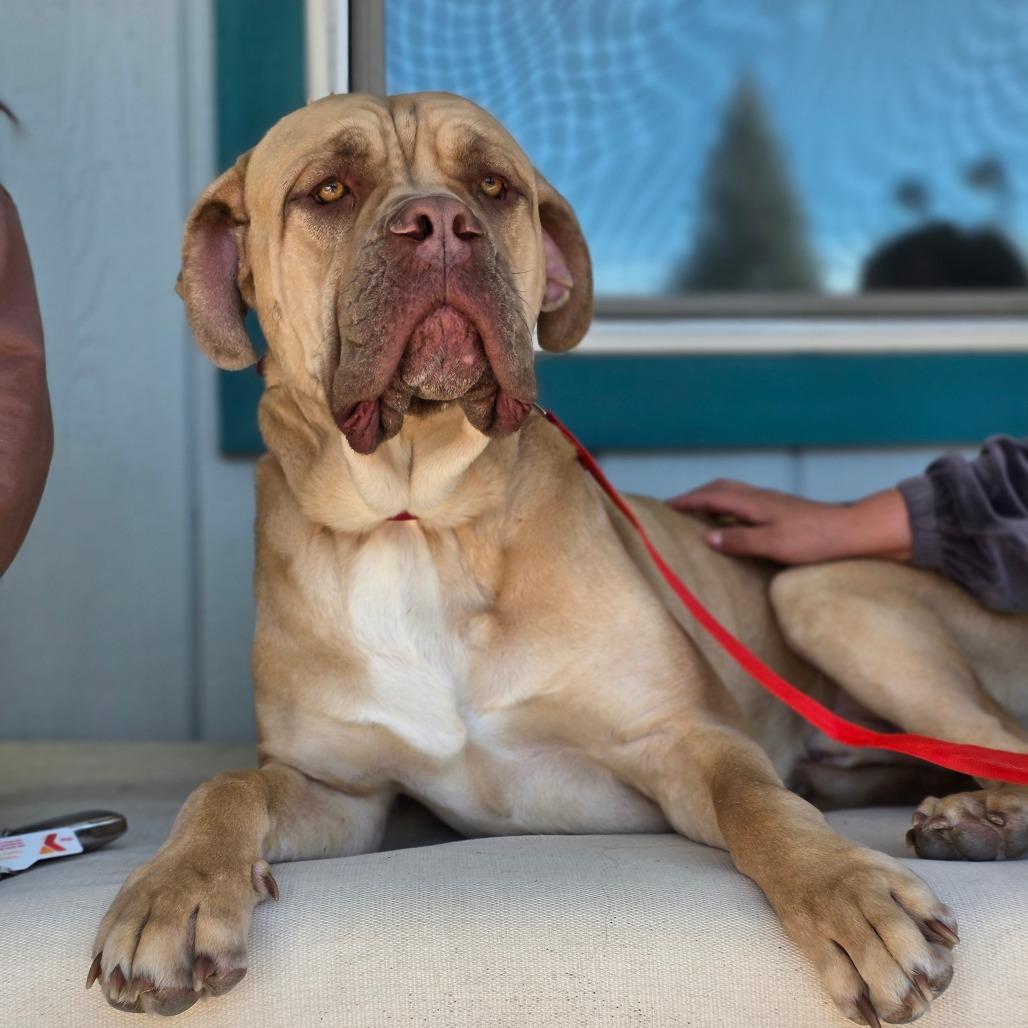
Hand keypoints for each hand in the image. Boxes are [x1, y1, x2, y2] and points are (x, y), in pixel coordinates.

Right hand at [668, 480, 912, 564]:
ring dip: (711, 498)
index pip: (711, 498)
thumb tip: (706, 538)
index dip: (687, 501)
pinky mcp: (781, 509)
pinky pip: (744, 500)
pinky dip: (727, 505)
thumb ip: (739, 540)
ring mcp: (772, 502)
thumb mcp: (773, 544)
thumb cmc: (814, 540)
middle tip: (676, 506)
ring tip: (697, 511)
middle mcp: (760, 497)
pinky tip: (732, 519)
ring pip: (733, 492)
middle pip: (720, 488)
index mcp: (754, 503)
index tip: (666, 506)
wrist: (852, 532)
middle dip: (695, 495)